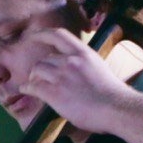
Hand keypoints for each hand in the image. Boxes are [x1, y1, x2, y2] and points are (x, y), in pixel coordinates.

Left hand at [20, 29, 142, 142]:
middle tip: (40, 78)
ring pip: (36, 70)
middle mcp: (70, 61)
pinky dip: (26, 88)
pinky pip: (32, 86)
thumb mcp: (98, 68)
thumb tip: (74, 70)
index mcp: (83, 53)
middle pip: (44, 59)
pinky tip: (25, 90)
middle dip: (41, 68)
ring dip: (34, 78)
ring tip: (35, 85)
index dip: (42, 34)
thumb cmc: (112, 93)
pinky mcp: (54, 92)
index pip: (58, 35)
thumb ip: (83, 65)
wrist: (116, 108)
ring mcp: (61, 76)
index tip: (32, 36)